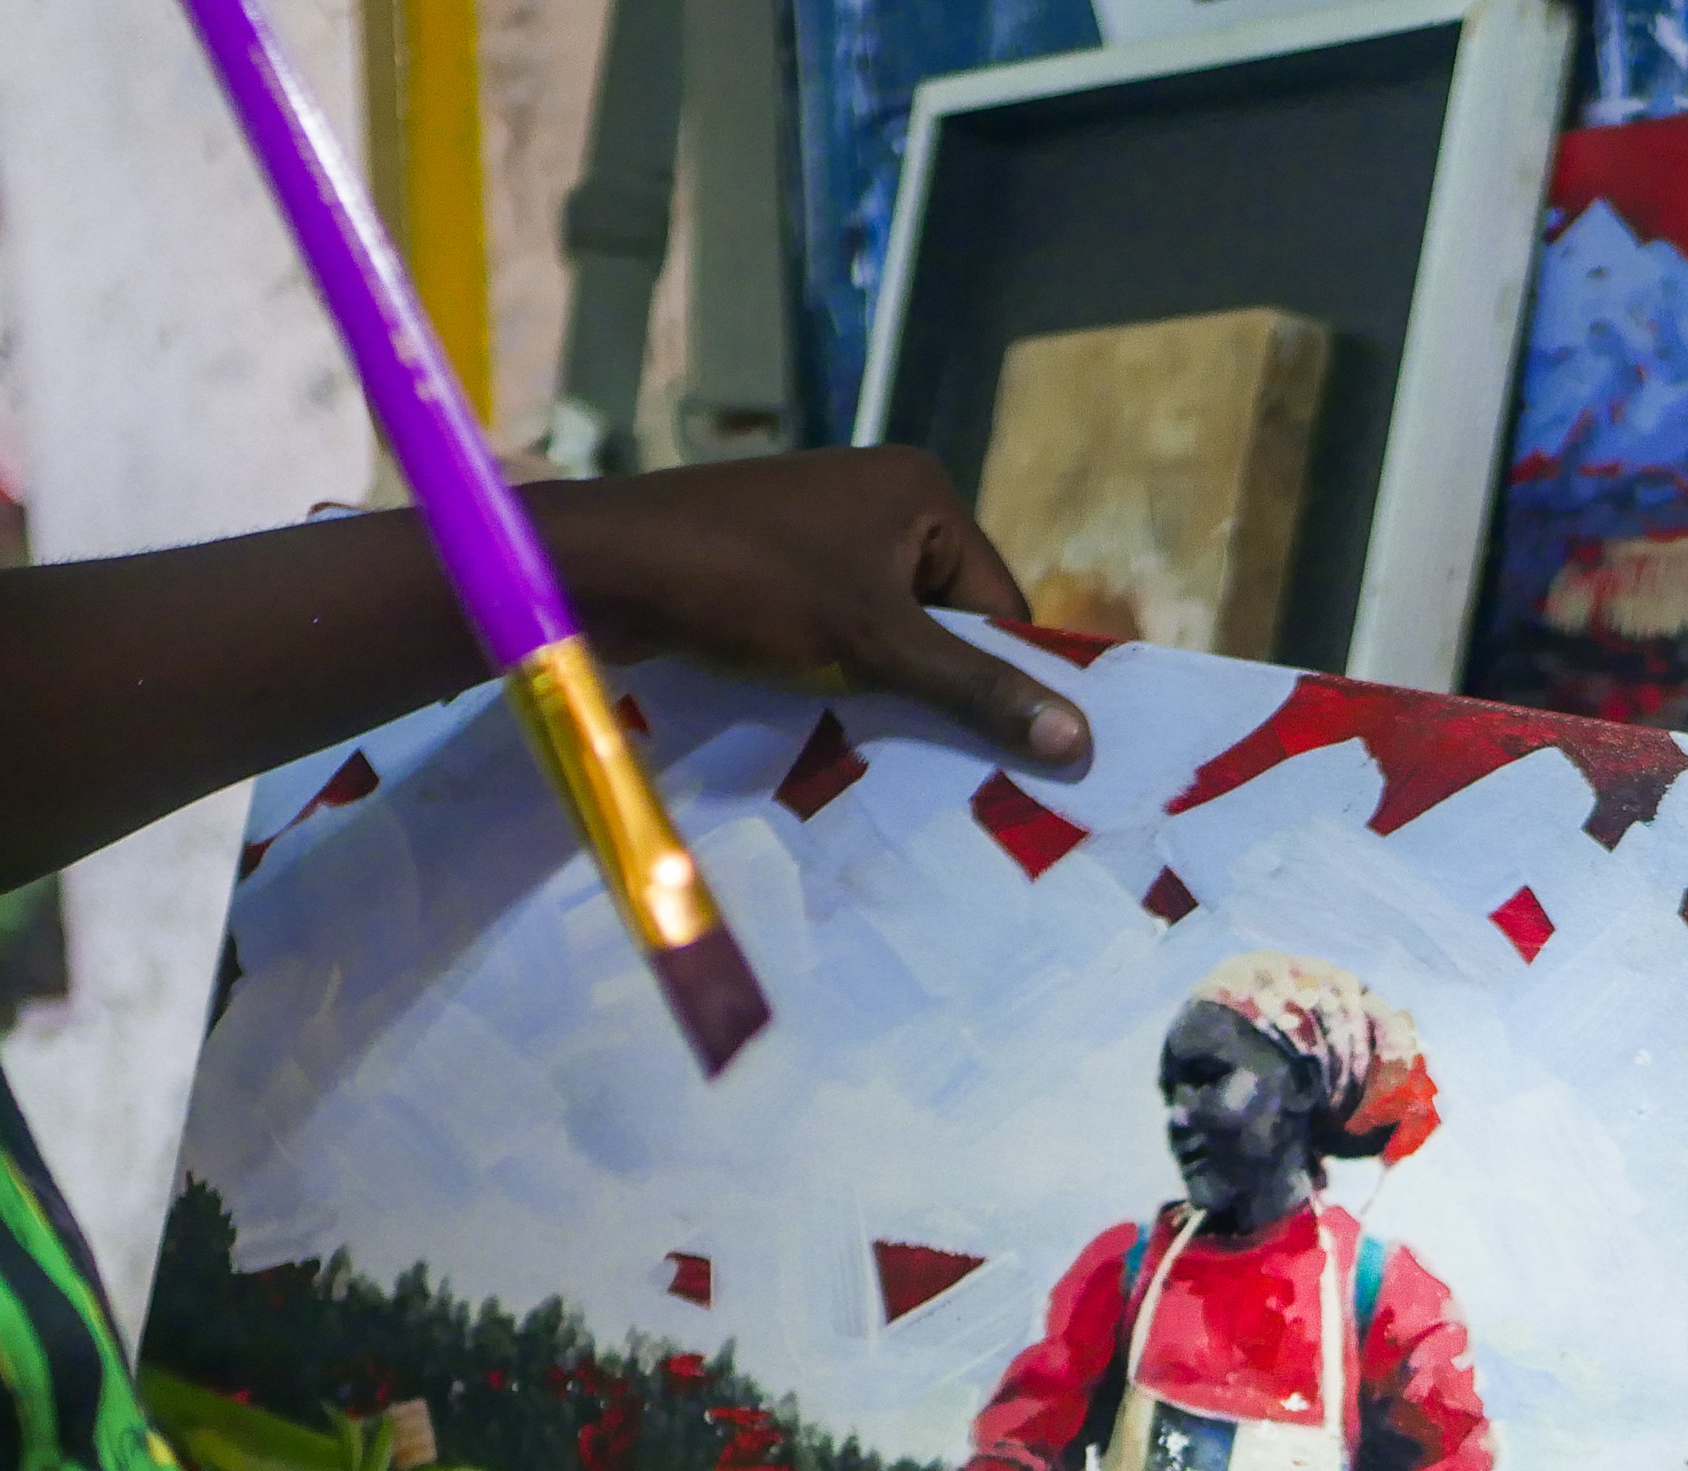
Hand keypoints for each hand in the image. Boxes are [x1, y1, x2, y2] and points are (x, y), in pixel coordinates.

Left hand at [531, 449, 1090, 769]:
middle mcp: (884, 498)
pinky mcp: (779, 565)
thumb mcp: (875, 642)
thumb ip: (976, 689)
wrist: (605, 565)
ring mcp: (827, 530)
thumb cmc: (747, 583)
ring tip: (879, 747)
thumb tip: (1082, 741)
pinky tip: (828, 722)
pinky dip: (839, 678)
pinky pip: (840, 633)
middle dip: (940, 688)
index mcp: (924, 489)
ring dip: (886, 692)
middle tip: (944, 765)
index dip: (1000, 678)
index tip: (1007, 756)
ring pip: (892, 635)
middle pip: (950, 620)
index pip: (1001, 603)